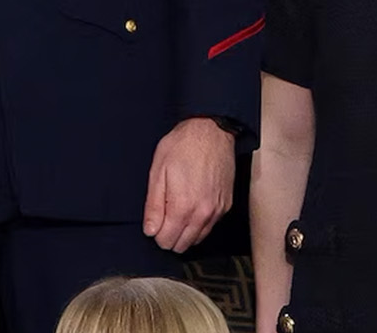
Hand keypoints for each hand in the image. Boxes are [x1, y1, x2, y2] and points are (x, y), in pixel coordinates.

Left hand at [143, 117, 234, 251]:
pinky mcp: (226, 205)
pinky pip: (210, 227)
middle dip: (170, 236)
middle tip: (164, 216)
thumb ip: (154, 206)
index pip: (167, 241)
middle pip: (183, 244)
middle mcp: (203, 214)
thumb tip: (150, 231)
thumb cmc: (182, 146)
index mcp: (183, 206)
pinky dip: (199, 224)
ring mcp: (218, 211)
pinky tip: (191, 208)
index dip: (156, 234)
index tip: (154, 222)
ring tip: (177, 210)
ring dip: (185, 232)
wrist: (211, 131)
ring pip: (198, 238)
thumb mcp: (158, 172)